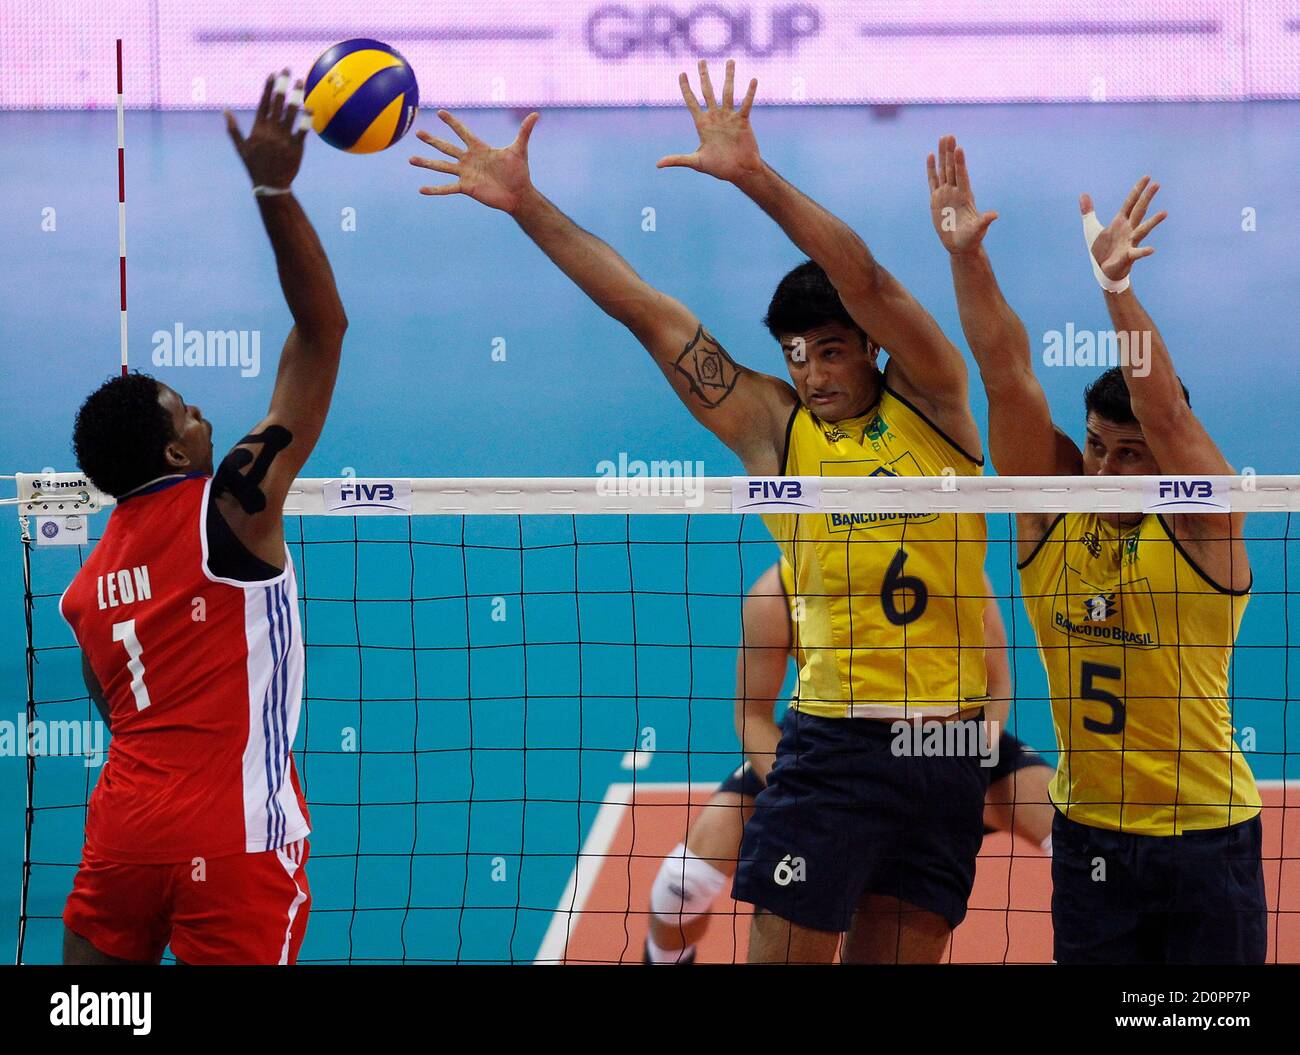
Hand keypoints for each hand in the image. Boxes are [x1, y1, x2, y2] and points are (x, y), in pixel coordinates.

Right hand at [225, 71, 306, 189]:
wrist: (270, 185)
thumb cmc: (255, 166)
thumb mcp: (240, 147)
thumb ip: (232, 128)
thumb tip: (224, 111)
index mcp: (258, 129)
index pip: (263, 103)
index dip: (268, 88)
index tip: (273, 74)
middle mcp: (271, 131)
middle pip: (277, 103)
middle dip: (282, 85)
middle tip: (287, 70)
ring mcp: (284, 139)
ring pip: (290, 113)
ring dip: (295, 96)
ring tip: (300, 82)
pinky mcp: (296, 148)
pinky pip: (302, 131)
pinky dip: (306, 120)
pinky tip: (310, 108)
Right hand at [409, 110, 537, 213]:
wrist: (518, 194)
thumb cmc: (519, 172)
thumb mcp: (519, 149)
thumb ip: (525, 131)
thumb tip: (537, 114)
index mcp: (479, 148)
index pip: (462, 132)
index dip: (452, 123)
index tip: (440, 112)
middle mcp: (469, 159)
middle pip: (447, 147)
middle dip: (433, 140)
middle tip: (418, 132)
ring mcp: (465, 173)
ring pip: (442, 166)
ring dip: (426, 163)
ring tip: (410, 159)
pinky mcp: (466, 188)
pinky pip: (447, 188)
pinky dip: (435, 189)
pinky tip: (421, 190)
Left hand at [657, 59, 760, 183]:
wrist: (739, 172)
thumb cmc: (718, 167)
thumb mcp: (696, 162)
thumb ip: (677, 160)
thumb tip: (657, 164)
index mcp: (702, 124)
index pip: (691, 102)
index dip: (686, 88)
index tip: (682, 73)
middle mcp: (715, 117)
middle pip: (707, 91)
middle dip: (704, 76)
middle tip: (701, 60)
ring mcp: (729, 117)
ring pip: (727, 92)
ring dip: (729, 76)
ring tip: (730, 60)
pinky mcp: (742, 121)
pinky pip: (746, 104)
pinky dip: (749, 93)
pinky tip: (752, 80)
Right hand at [927, 135, 996, 254]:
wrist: (960, 245)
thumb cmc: (971, 238)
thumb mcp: (978, 229)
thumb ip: (984, 221)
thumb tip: (994, 215)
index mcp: (965, 196)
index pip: (961, 175)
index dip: (960, 163)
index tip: (959, 148)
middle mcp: (955, 192)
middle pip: (951, 168)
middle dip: (949, 152)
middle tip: (948, 136)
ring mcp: (945, 194)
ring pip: (943, 170)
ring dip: (942, 155)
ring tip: (942, 139)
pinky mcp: (936, 200)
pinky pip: (933, 181)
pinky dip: (931, 169)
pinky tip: (930, 156)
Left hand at [1081, 176, 1166, 281]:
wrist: (1102, 270)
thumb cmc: (1101, 249)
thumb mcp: (1091, 228)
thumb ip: (1088, 211)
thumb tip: (1082, 194)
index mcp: (1120, 221)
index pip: (1130, 202)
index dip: (1137, 190)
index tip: (1147, 177)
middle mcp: (1128, 229)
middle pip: (1139, 210)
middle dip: (1147, 198)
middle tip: (1157, 184)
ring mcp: (1130, 242)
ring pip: (1143, 229)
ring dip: (1153, 222)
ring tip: (1164, 213)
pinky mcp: (1127, 256)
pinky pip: (1137, 253)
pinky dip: (1143, 251)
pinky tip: (1151, 249)